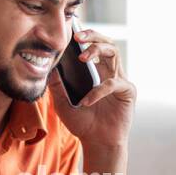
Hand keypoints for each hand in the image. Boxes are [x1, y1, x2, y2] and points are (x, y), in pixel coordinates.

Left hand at [48, 28, 134, 148]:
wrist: (98, 144)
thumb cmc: (83, 125)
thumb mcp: (63, 104)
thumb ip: (57, 86)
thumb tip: (47, 67)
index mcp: (98, 74)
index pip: (95, 47)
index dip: (87, 37)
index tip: (72, 30)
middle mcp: (111, 74)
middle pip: (107, 43)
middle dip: (93, 36)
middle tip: (78, 36)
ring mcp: (121, 81)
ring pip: (114, 53)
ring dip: (97, 51)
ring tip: (83, 57)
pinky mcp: (128, 92)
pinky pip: (113, 83)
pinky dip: (98, 91)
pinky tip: (87, 101)